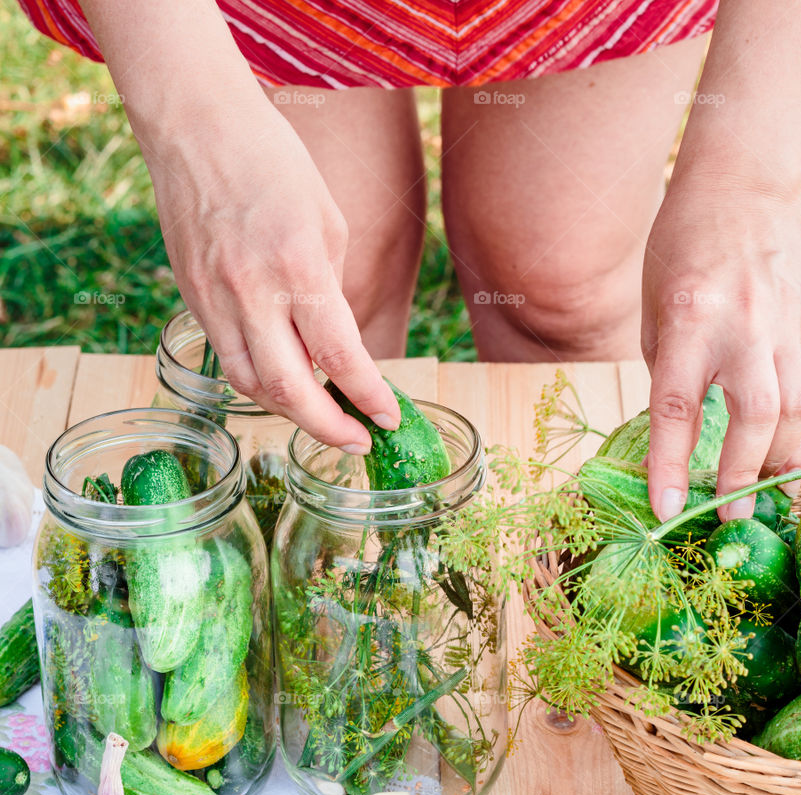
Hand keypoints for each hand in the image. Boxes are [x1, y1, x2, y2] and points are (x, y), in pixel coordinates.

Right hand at [146, 95, 399, 450]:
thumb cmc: (274, 163)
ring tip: (324, 418)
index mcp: (299, 266)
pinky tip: (284, 382)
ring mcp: (216, 300)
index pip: (340, 355)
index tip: (388, 416)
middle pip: (291, 390)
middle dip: (329, 428)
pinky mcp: (192, 301)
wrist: (196, 127)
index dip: (368, 396)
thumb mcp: (328, 222)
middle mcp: (253, 291)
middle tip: (358, 441)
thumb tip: (334, 346)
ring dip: (292, 413)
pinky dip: (259, 383)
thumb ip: (333, 291)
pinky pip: (228, 361)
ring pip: (252, 387)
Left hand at [641, 176, 800, 520]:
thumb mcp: (653, 316)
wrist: (740, 190)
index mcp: (687, 322)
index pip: (677, 410)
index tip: (668, 508)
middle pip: (755, 416)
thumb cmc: (680, 255)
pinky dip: (794, 419)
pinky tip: (782, 444)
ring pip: (795, 407)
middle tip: (732, 515)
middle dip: (743, 474)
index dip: (672, 465)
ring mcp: (785, 322)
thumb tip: (684, 438)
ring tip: (765, 492)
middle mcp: (742, 324)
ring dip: (779, 457)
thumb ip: (670, 375)